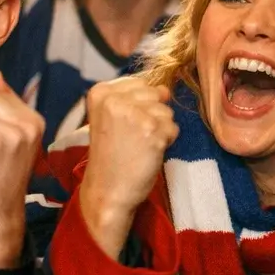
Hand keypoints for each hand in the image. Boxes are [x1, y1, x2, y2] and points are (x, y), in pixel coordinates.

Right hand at [76, 77, 176, 259]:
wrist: (108, 191)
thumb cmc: (111, 156)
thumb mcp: (110, 118)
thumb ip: (133, 98)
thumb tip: (166, 89)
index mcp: (100, 93)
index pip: (140, 83)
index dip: (140, 105)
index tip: (124, 125)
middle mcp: (115, 99)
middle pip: (155, 94)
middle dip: (152, 115)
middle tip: (133, 137)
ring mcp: (134, 114)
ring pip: (166, 111)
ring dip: (160, 129)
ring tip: (140, 146)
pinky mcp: (153, 130)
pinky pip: (173, 128)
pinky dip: (166, 141)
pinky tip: (149, 153)